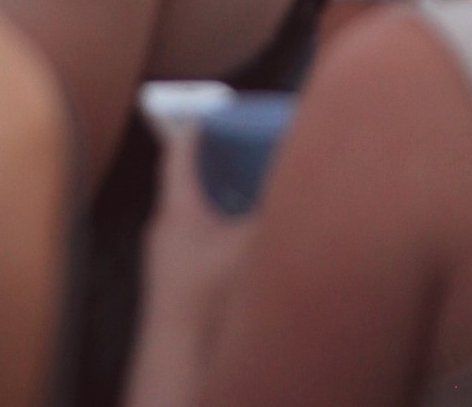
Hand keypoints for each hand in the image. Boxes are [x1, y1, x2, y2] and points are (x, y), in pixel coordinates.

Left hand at [133, 129, 252, 395]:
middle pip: (189, 181)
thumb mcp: (248, 246)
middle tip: (248, 148)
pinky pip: (200, 244)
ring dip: (222, 202)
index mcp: (176, 207)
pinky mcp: (177, 288)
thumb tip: (306, 188)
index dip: (197, 124)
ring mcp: (168, 260)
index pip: (179, 149)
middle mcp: (165, 229)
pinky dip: (222, 235)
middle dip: (218, 163)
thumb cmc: (205, 298)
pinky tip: (249, 246)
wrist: (176, 362)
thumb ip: (276, 213)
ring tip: (256, 193)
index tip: (217, 108)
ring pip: (196, 215)